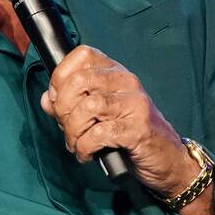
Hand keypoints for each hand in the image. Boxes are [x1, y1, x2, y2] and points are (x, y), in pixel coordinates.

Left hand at [40, 45, 214, 214]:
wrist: (167, 160)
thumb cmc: (130, 135)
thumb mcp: (97, 115)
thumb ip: (71, 104)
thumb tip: (47, 98)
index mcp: (115, 72)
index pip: (81, 55)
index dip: (61, 76)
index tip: (58, 101)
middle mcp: (126, 82)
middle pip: (80, 80)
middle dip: (63, 108)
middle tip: (66, 127)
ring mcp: (135, 103)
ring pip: (88, 106)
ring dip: (73, 131)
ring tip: (76, 144)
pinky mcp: (138, 128)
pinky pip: (99, 133)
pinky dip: (85, 147)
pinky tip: (87, 154)